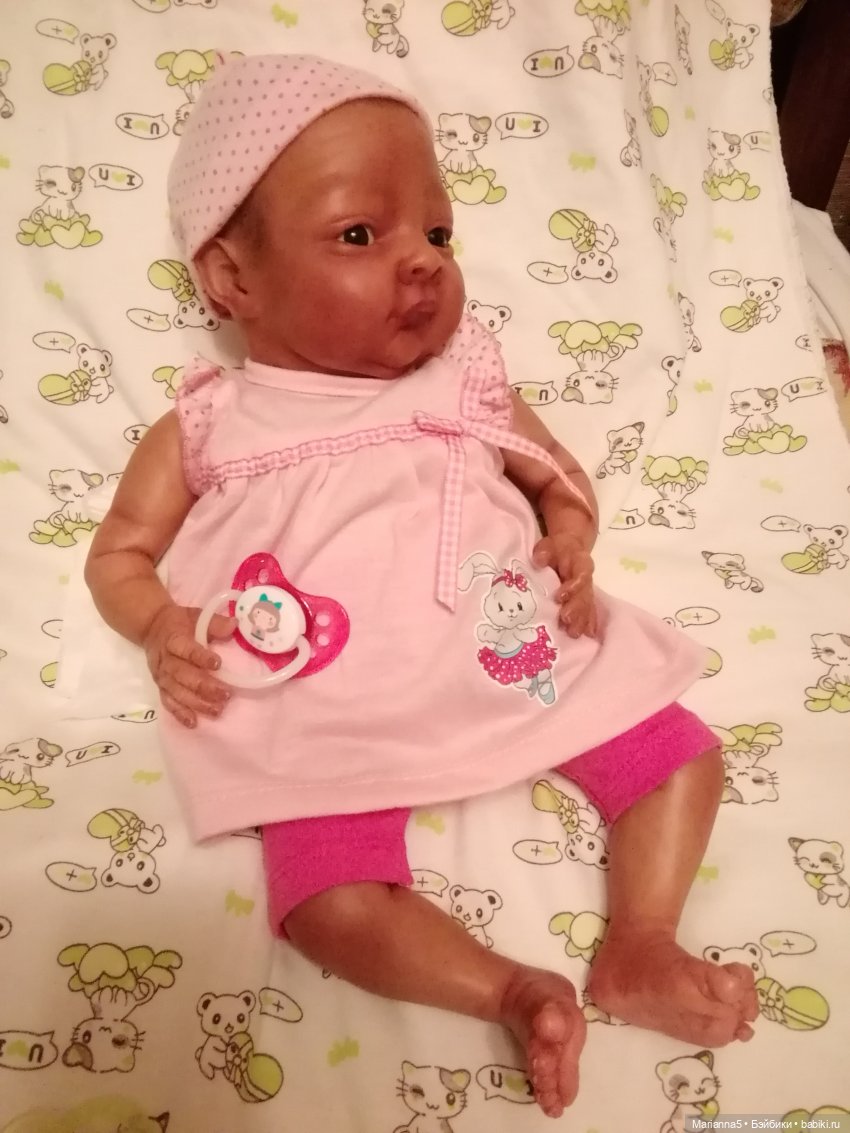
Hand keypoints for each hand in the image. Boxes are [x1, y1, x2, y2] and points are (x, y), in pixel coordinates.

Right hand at [143, 603, 234, 727]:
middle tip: (225, 694)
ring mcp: (162, 676)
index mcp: (173, 640)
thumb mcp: (195, 616)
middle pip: (183, 675)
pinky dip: (180, 714)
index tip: (218, 664)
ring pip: (177, 692)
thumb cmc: (178, 622)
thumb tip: (234, 624)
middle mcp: (165, 660)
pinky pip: (169, 703)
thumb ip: (214, 623)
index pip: (185, 649)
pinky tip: (193, 722)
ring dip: (196, 703)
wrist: (151, 627)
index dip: (200, 657)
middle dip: (204, 686)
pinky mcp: (161, 687)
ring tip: (216, 710)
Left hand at [532, 532, 597, 638]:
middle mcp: (586, 579)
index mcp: (580, 563)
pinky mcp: (583, 600)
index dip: (573, 587)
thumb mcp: (549, 546)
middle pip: (584, 594)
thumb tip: (539, 560)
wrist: (569, 549)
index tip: (560, 597)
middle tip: (566, 621)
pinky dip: (588, 623)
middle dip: (576, 609)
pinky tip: (587, 635)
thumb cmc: (556, 549)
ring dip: (581, 620)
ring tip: (574, 633)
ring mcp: (586, 591)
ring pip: (586, 606)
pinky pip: (588, 612)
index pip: (581, 575)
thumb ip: (544, 552)